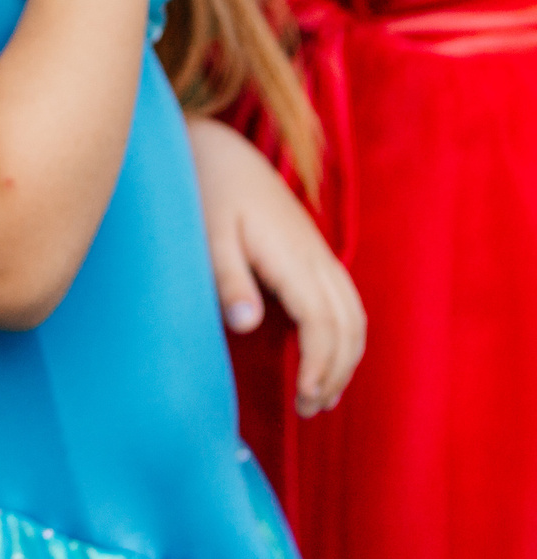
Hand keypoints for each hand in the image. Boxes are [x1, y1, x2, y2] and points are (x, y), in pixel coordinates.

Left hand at [191, 117, 364, 415]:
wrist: (216, 148)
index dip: (321, 365)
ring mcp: (320, 254)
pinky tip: (324, 359)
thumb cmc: (203, 191)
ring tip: (322, 398)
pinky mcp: (313, 253)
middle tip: (309, 410)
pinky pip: (346, 302)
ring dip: (346, 359)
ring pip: (354, 316)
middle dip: (336, 372)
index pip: (323, 322)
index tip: (305, 399)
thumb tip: (245, 324)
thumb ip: (226, 278)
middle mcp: (316, 257)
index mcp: (292, 256)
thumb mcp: (205, 234)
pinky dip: (344, 336)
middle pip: (348, 325)